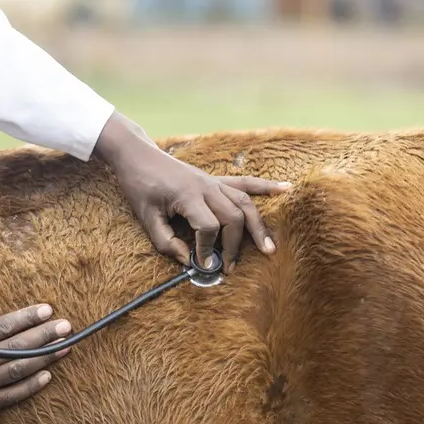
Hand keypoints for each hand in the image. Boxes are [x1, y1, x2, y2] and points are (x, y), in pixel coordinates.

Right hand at [0, 304, 70, 423]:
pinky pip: (10, 397)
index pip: (5, 326)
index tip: (48, 309)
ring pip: (20, 370)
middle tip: (68, 326)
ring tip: (66, 347)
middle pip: (19, 347)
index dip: (28, 317)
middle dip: (46, 335)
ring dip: (45, 358)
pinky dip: (30, 387)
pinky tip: (47, 377)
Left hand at [93, 112, 291, 269]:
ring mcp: (214, 182)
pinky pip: (245, 183)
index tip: (203, 264)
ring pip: (245, 203)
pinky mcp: (216, 180)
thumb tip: (188, 261)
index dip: (208, 249)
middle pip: (233, 217)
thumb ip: (165, 242)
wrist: (138, 156)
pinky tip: (285, 189)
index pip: (208, 226)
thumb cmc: (140, 187)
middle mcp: (206, 187)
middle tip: (229, 267)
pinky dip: (266, 187)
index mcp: (187, 195)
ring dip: (258, 227)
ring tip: (269, 248)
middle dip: (235, 245)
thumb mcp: (146, 218)